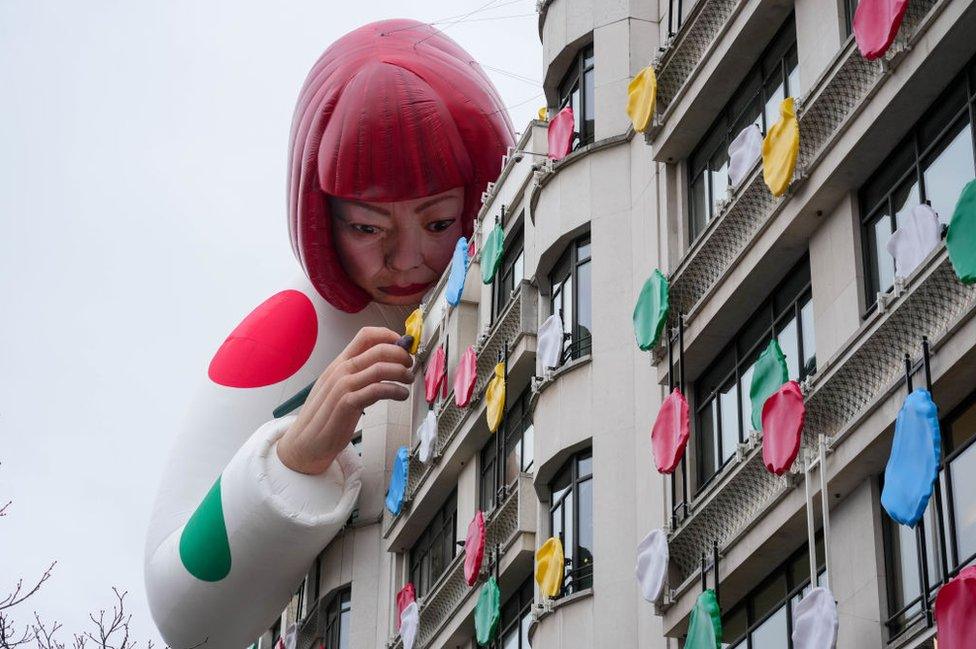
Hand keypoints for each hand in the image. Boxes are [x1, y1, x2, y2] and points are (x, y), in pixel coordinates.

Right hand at [276, 327, 413, 474]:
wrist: (305, 442)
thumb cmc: (326, 416)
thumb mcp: (341, 388)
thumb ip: (361, 375)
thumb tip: (387, 365)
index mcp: (339, 363)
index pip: (365, 335)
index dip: (389, 335)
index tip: (404, 344)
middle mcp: (340, 371)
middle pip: (378, 349)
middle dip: (401, 354)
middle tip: (410, 364)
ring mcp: (342, 387)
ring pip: (379, 368)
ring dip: (401, 372)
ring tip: (408, 380)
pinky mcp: (346, 405)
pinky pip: (376, 390)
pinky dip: (395, 390)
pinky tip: (401, 395)